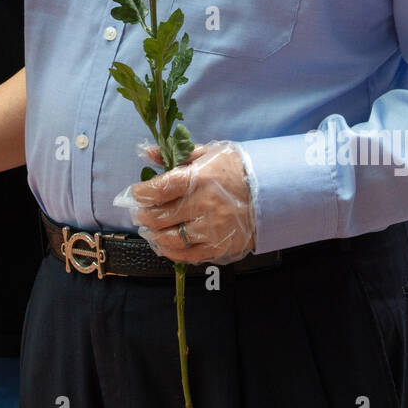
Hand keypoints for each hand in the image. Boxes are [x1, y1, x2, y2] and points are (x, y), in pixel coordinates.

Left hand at [115, 141, 256, 264]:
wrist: (270, 192)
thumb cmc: (236, 169)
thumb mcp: (207, 153)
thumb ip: (177, 154)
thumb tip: (148, 152)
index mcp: (199, 179)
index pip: (159, 190)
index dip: (141, 193)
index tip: (136, 193)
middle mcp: (203, 206)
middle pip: (159, 217)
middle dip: (143, 215)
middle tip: (140, 213)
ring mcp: (211, 229)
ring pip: (169, 239)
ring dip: (153, 235)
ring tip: (149, 229)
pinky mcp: (219, 247)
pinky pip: (186, 256)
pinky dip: (170, 252)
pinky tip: (164, 244)